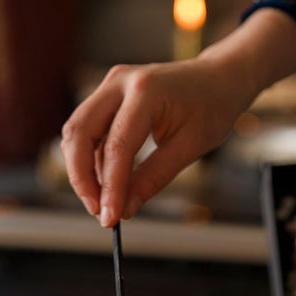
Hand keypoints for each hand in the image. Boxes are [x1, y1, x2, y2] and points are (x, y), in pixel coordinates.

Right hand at [61, 9, 295, 225]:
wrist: (219, 77)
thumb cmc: (212, 107)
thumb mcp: (190, 147)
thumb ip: (154, 177)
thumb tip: (125, 209)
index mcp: (147, 91)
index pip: (117, 146)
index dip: (110, 187)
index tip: (110, 218)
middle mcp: (121, 82)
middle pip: (79, 133)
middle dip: (81, 177)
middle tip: (97, 210)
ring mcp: (111, 84)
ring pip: (77, 130)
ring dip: (83, 168)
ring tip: (104, 199)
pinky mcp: (109, 93)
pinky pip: (88, 128)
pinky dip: (92, 156)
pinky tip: (109, 180)